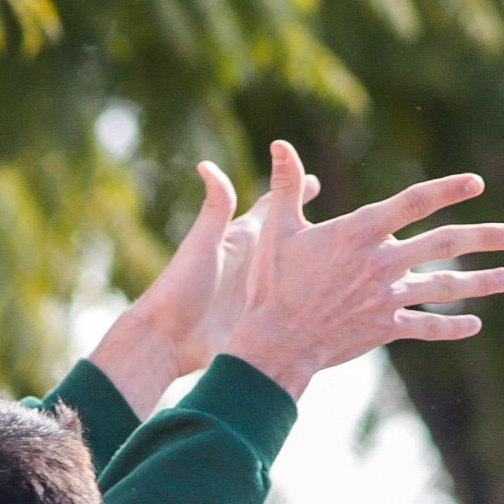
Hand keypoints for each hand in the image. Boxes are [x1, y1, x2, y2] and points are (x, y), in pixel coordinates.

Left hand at [89, 160, 317, 415]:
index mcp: (240, 240)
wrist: (167, 339)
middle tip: (336, 221)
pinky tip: (320, 302)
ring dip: (311, 264)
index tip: (313, 181)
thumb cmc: (182, 287)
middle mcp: (250, 263)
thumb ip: (215, 207)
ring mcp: (254, 291)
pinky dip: (303, 298)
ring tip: (336, 259)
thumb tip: (207, 165)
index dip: (292, 192)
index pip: (270, 208)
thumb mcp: (202, 243)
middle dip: (308, 229)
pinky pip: (285, 304)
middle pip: (286, 240)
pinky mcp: (255, 318)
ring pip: (290, 272)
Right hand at [221, 141, 503, 396]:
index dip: (446, 190)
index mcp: (359, 232)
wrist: (276, 341)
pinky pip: (426, 326)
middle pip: (444, 244)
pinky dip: (451, 326)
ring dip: (479, 282)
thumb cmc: (273, 283)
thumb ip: (286, 185)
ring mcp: (387, 297)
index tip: (476, 183)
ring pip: (444, 286)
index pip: (412, 203)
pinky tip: (474, 324)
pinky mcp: (385, 328)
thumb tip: (280, 144)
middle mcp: (381, 262)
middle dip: (483, 238)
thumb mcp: (277, 229)